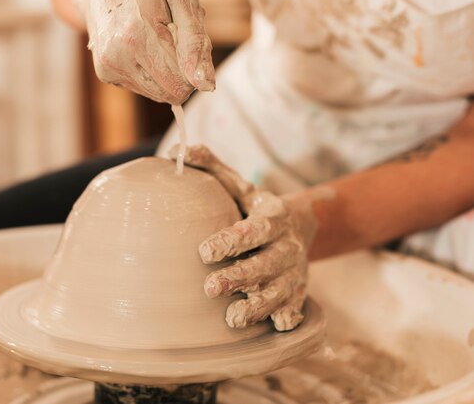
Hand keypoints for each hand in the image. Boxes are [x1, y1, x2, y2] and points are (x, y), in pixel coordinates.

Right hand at [74, 0, 215, 104]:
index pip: (181, 85)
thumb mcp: (180, 2)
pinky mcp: (104, 73)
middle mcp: (117, 57)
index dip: (191, 66)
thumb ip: (194, 44)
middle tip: (170, 38)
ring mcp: (108, 68)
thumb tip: (206, 85)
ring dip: (164, 72)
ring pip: (157, 94)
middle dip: (179, 71)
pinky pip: (142, 88)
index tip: (182, 38)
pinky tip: (141, 46)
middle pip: (170, 94)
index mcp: (136, 37)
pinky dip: (148, 71)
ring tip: (153, 39)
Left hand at [169, 145, 318, 330]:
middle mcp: (287, 245)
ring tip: (234, 318)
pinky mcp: (299, 291)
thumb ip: (211, 167)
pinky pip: (296, 306)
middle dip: (241, 276)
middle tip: (211, 287)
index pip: (255, 229)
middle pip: (267, 263)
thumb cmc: (253, 206)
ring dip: (259, 304)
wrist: (297, 225)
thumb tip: (178, 151)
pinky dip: (288, 316)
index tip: (205, 250)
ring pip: (281, 290)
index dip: (232, 240)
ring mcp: (295, 271)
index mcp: (274, 216)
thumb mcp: (237, 185)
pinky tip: (276, 325)